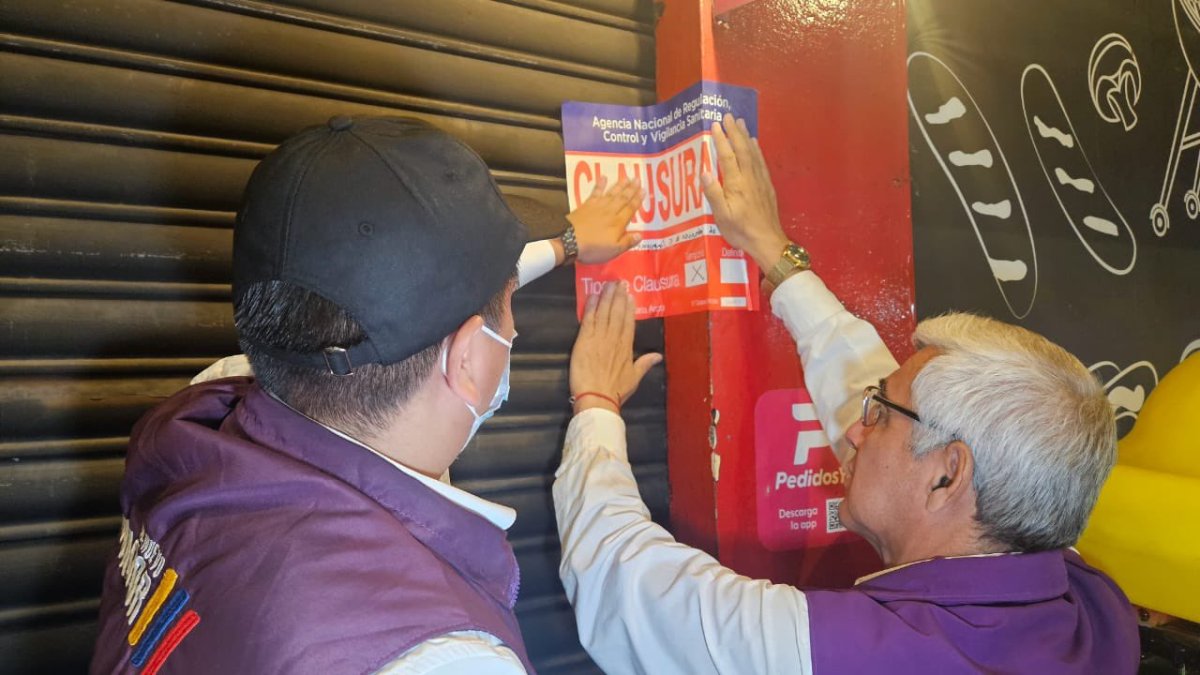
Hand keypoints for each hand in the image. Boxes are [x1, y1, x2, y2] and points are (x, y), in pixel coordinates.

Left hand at [566, 176, 644, 264]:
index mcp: (618, 223)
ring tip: (626, 177)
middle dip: (631, 189)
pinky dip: (600, 185)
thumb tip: (640, 234)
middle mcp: (610, 212)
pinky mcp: (586, 205)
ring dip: (620, 185)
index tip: (644, 191)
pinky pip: (595, 192)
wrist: (569, 241)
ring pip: (612, 193)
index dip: (638, 200)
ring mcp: (597, 207)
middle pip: (623, 198)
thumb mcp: (613, 250)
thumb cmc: (593, 248)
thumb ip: (627, 242)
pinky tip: (603, 177)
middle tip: (638, 179)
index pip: (631, 209)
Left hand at [570, 282, 661, 414]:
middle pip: (616, 313)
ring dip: (606, 297)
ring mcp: (599, 338)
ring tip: (608, 284)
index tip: (630, 295)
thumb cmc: (615, 391)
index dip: (629, 307)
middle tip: (619, 282)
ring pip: (604, 313)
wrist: (596, 398)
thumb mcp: (634, 378)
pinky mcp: (584, 340)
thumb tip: (658, 355)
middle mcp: (614, 339)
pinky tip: (592, 297)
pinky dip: (591, 307)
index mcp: (626, 347)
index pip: (629, 322)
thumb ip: (645, 364)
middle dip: (618, 296)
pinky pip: (589, 320)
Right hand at [701, 114, 789, 269]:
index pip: (727, 157)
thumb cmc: (740, 230)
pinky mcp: (767, 185)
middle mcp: (749, 178)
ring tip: (740, 122)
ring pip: (752, 152)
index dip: (721, 140)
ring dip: (745, 136)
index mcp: (736, 184)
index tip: (715, 125)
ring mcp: (760, 180)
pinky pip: (761, 161)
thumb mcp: (722, 216)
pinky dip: (756, 149)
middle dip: (734, 132)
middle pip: (742, 149)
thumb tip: (704, 171)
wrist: (767, 240)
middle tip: (728, 116)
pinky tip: (754, 143)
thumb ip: (714, 193)